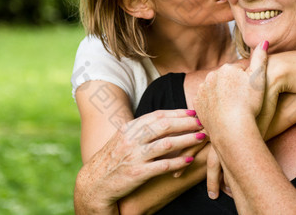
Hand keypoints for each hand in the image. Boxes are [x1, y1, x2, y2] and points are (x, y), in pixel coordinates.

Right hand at [74, 109, 203, 213]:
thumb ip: (140, 130)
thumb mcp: (123, 139)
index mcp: (129, 128)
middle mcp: (131, 139)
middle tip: (201, 121)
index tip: (193, 112)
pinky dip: (178, 162)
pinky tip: (189, 159)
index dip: (177, 112)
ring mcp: (134, 156)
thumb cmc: (112, 161)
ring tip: (201, 137)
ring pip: (166, 143)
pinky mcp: (137, 174)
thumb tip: (163, 120)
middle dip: (186, 122)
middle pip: (164, 125)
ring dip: (186, 139)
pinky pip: (162, 165)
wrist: (94, 184)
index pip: (157, 115)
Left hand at [194, 41, 268, 134]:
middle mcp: (211, 76)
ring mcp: (203, 90)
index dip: (247, 82)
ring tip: (233, 108)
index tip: (251, 93)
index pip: (239, 71)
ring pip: (216, 90)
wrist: (232, 128)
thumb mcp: (259, 79)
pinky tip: (223, 113)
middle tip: (243, 102)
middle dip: (233, 87)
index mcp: (226, 68)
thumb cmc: (249, 104)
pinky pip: (207, 102)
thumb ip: (260, 59)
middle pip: (226, 80)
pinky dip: (214, 105)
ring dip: (222, 95)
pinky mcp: (198, 104)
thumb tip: (263, 40)